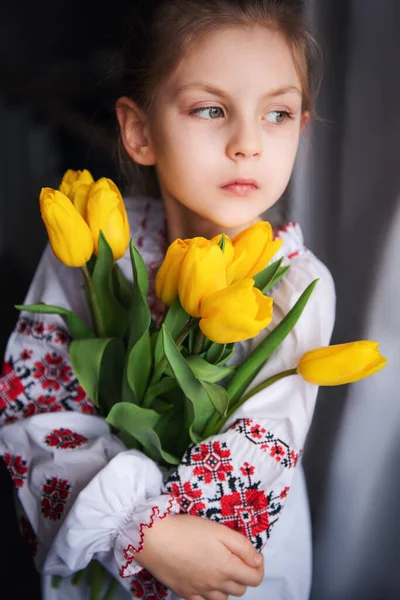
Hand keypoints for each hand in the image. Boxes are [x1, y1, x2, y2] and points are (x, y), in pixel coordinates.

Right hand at [135, 514, 263, 599]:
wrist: (153, 538)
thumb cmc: (187, 530)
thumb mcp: (220, 530)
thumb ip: (243, 546)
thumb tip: (257, 560)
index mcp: (227, 567)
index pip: (255, 578)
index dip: (258, 566)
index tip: (252, 555)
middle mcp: (216, 584)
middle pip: (241, 589)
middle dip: (242, 574)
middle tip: (233, 557)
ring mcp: (200, 591)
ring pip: (224, 598)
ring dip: (227, 585)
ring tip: (218, 567)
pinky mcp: (185, 593)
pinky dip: (209, 594)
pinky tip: (204, 580)